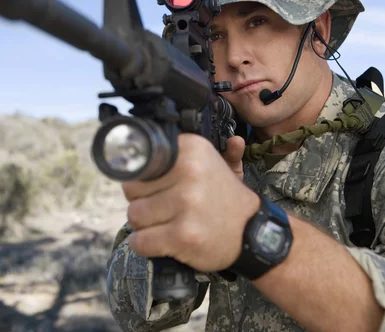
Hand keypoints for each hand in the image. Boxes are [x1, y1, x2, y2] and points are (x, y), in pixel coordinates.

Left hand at [122, 133, 259, 271]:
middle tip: (162, 208)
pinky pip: (140, 241)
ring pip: (134, 215)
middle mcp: (190, 173)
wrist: (252, 234)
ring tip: (163, 224)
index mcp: (193, 150)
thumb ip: (198, 151)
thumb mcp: (220, 166)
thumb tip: (212, 139)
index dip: (143, 178)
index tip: (153, 187)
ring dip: (144, 225)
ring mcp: (186, 205)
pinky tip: (159, 242)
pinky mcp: (183, 235)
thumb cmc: (226, 200)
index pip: (141, 162)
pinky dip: (143, 245)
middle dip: (141, 201)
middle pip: (132, 189)